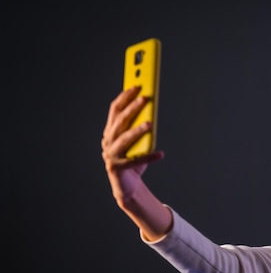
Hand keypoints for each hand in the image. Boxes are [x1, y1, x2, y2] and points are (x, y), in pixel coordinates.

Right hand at [101, 86, 163, 208]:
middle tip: (145, 99)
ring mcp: (110, 155)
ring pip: (124, 139)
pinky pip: (135, 161)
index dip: (125, 97)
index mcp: (110, 131)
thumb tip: (151, 113)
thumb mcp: (136, 142)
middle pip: (119, 122)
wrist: (127, 186)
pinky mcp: (117, 168)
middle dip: (132, 109)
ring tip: (150, 124)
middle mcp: (108, 141)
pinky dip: (149, 157)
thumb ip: (140, 128)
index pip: (115, 110)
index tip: (137, 86)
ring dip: (137, 130)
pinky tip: (161, 154)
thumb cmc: (133, 160)